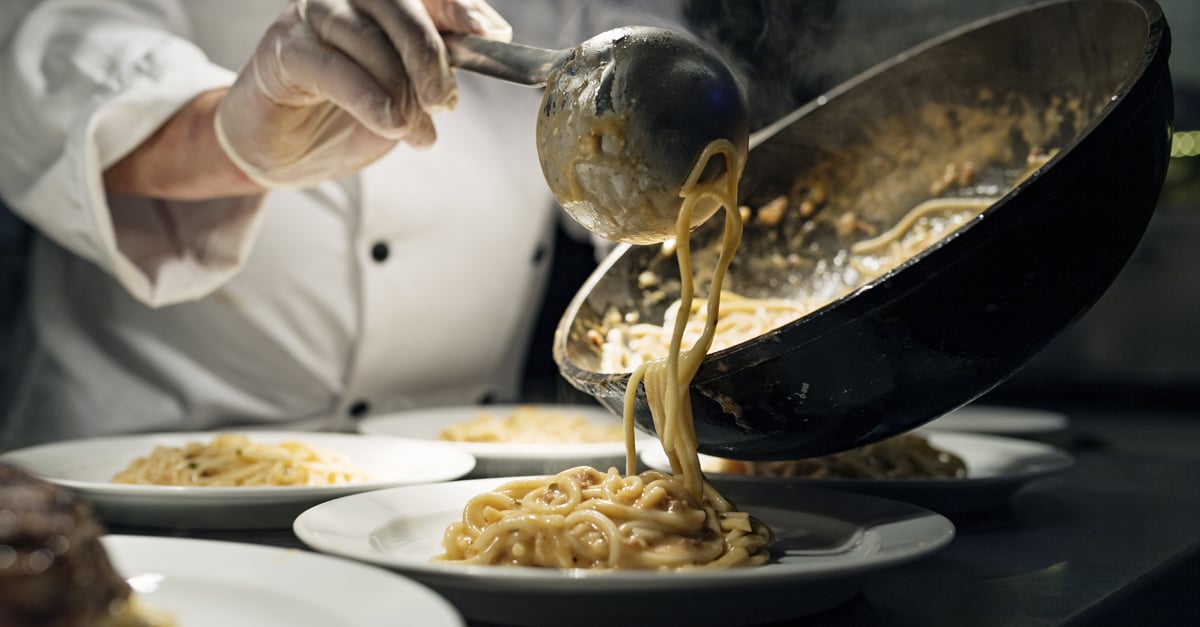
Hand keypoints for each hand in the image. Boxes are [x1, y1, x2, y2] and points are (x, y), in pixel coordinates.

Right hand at [214, 0, 511, 187]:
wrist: (288, 153)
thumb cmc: (350, 115)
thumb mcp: (409, 90)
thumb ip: (444, 59)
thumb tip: (492, 33)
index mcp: (382, 3)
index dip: (459, 7)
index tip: (489, 35)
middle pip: (399, 7)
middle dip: (431, 56)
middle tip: (444, 103)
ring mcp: (311, 17)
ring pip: (368, 38)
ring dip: (400, 91)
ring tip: (416, 131)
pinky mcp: (282, 50)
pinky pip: (332, 67)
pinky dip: (368, 98)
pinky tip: (389, 123)